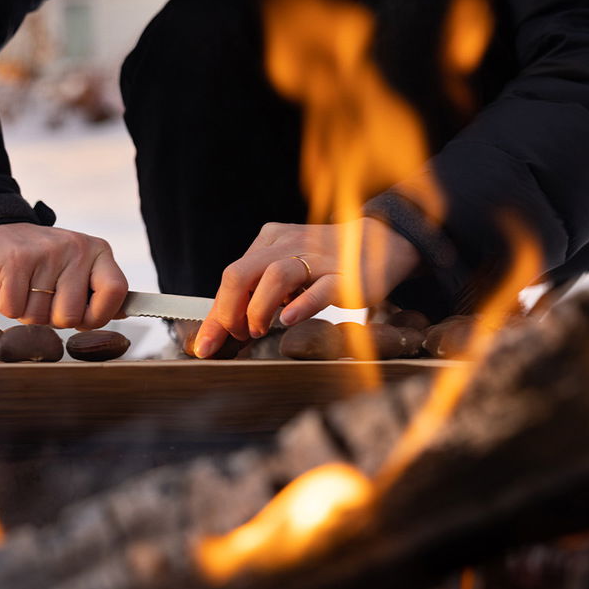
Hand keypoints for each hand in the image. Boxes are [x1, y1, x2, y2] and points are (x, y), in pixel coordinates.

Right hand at [0, 223, 128, 329]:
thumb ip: (99, 292)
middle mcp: (77, 247)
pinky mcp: (16, 259)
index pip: (116, 292)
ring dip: (25, 311)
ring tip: (24, 286)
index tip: (81, 317)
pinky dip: (5, 305)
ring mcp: (47, 251)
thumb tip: (123, 313)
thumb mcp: (77, 269)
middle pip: (70, 316)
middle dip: (51, 318)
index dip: (97, 316)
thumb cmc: (41, 261)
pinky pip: (13, 309)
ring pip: (38, 317)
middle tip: (41, 295)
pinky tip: (8, 284)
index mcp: (98, 251)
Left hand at [191, 218, 420, 357]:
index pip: (232, 276)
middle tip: (234, 337)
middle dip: (229, 310)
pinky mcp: (346, 274)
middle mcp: (289, 244)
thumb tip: (224, 329)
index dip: (215, 314)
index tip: (205, 346)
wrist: (383, 242)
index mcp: (270, 242)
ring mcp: (318, 258)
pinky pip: (322, 287)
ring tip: (258, 331)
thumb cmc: (327, 264)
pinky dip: (302, 304)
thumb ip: (259, 292)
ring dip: (259, 307)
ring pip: (277, 275)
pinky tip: (288, 318)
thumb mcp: (288, 270)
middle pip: (243, 273)